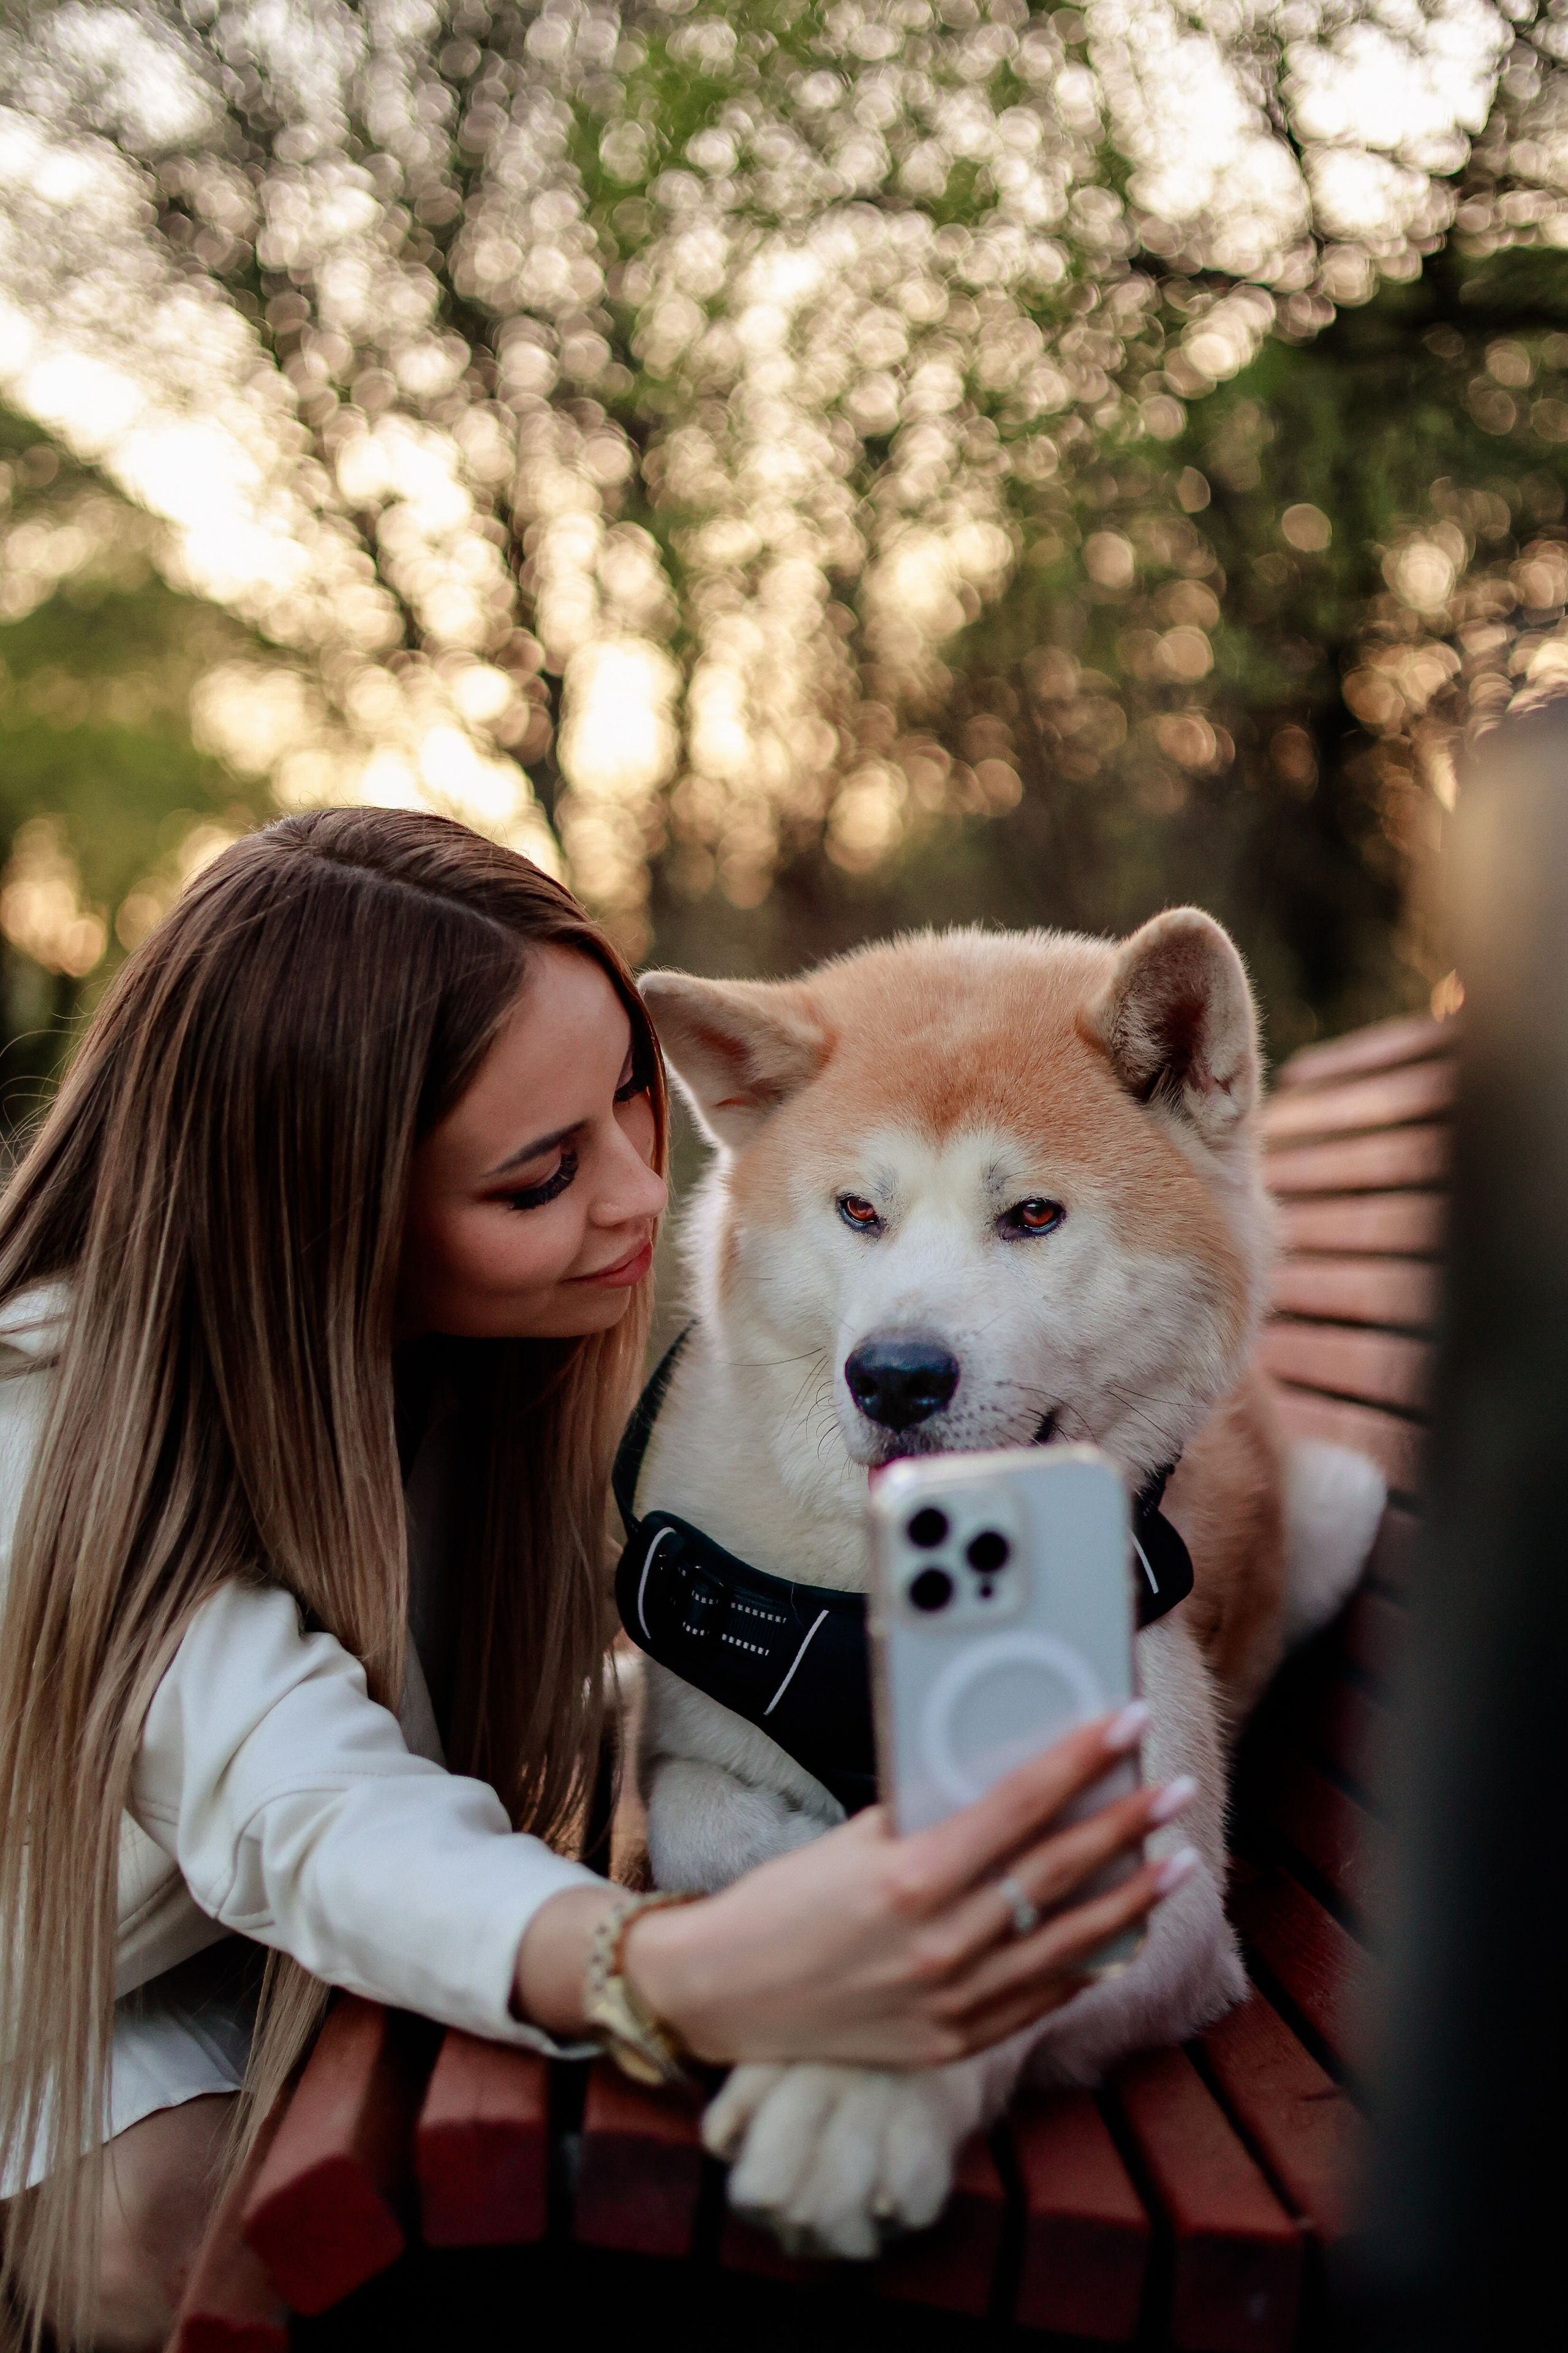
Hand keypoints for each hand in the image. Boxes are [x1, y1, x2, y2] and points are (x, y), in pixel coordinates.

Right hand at [619, 1706, 1194, 2069]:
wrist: (723, 1995)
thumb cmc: (780, 1904)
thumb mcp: (847, 1842)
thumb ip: (922, 1817)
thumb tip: (996, 1782)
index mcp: (907, 1880)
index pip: (1016, 1806)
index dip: (1078, 1759)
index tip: (1124, 1723)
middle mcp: (939, 1945)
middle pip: (1055, 1871)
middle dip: (1126, 1823)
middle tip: (1172, 1787)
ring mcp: (951, 2002)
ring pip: (1067, 1941)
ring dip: (1131, 1896)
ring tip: (1178, 1859)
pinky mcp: (952, 2042)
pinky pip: (1040, 1998)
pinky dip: (1087, 1962)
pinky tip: (1123, 1933)